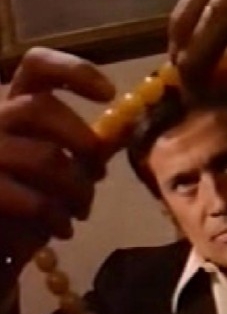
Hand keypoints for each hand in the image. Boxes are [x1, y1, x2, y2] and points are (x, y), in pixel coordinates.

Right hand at [0, 47, 114, 278]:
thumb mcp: (66, 170)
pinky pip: (34, 200)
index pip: (35, 68)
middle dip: (81, 141)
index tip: (109, 92)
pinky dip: (58, 217)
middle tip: (99, 172)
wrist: (2, 244)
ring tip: (82, 211)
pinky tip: (63, 229)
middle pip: (39, 109)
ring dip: (77, 190)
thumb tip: (128, 126)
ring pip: (45, 158)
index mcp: (16, 110)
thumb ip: (90, 148)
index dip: (72, 71)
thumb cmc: (33, 202)